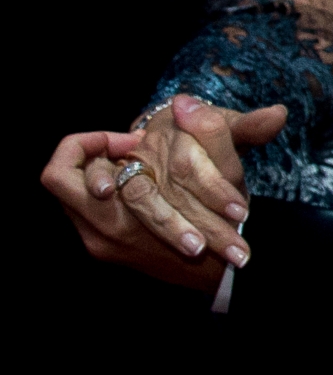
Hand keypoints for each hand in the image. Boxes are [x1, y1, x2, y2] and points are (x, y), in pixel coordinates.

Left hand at [39, 129, 232, 289]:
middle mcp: (100, 234)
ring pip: (74, 193)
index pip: (62, 170)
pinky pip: (87, 207)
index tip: (131, 141)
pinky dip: (108, 189)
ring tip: (138, 164)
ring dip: (103, 171)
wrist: (227, 270)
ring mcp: (100, 243)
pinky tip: (142, 183)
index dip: (90, 143)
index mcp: (120, 218)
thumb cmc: (227, 223)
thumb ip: (212, 131)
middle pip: (60, 179)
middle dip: (94, 154)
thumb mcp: (229, 173)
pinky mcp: (106, 248)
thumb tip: (184, 103)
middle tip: (130, 148)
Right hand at [102, 95, 283, 269]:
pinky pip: (132, 215)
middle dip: (207, 223)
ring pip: (148, 203)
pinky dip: (159, 234)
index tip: (241, 214)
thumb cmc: (205, 137)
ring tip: (206, 255)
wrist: (163, 141)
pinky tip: (184, 255)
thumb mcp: (229, 127)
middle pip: (176, 189)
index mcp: (178, 127)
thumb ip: (252, 126)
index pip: (192, 164)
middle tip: (238, 252)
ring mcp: (130, 169)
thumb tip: (279, 115)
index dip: (215, 191)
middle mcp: (151, 148)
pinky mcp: (115, 193)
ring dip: (178, 232)